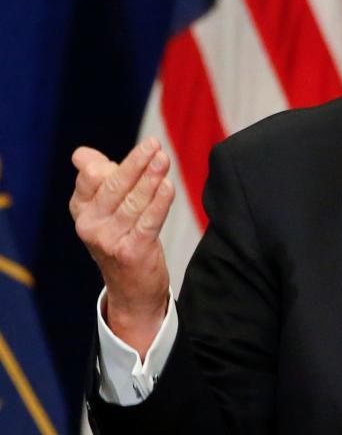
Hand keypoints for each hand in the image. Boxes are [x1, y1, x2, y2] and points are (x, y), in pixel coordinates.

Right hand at [70, 137, 174, 359]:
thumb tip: (81, 154)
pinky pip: (148, 221)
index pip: (92, 177)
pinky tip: (168, 186)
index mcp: (81, 209)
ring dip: (151, 178)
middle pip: (114, 185)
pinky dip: (159, 202)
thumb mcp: (105, 211)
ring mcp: (108, 240)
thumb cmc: (121, 240)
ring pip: (134, 202)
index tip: (146, 149)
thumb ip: (98, 180)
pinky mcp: (131, 252)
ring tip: (165, 160)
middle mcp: (89, 224)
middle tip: (155, 145)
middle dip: (137, 163)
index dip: (119, 162)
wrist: (131, 290)